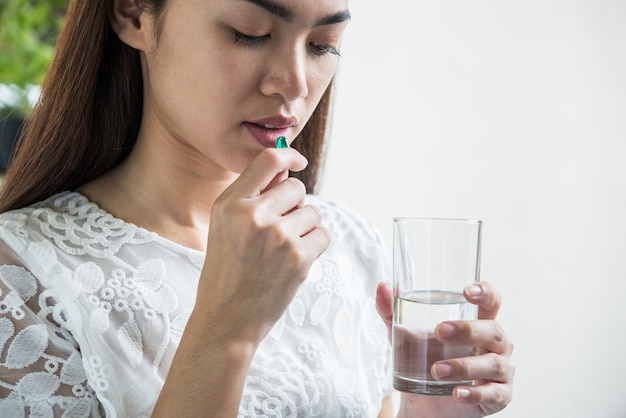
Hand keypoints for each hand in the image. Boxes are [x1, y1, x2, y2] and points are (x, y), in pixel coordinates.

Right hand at [196, 148, 330, 344]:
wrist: (226, 319)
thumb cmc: (226, 272)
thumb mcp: (224, 227)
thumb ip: (253, 197)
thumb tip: (287, 167)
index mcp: (229, 204)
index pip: (267, 160)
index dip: (289, 154)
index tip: (299, 161)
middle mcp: (252, 215)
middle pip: (296, 188)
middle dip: (294, 205)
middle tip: (279, 230)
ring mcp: (277, 236)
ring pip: (313, 212)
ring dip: (306, 228)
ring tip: (283, 250)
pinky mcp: (298, 258)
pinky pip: (323, 235)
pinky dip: (315, 246)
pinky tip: (294, 261)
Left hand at [376, 282, 514, 416]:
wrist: (424, 404)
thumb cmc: (424, 361)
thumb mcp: (404, 336)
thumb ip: (391, 312)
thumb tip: (382, 287)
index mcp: (478, 324)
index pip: (492, 302)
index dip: (486, 293)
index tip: (467, 291)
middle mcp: (495, 345)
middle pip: (495, 331)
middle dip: (468, 330)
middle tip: (439, 331)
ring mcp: (501, 372)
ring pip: (495, 364)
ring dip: (464, 366)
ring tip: (436, 370)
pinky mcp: (499, 397)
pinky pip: (494, 394)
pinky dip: (476, 393)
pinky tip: (458, 393)